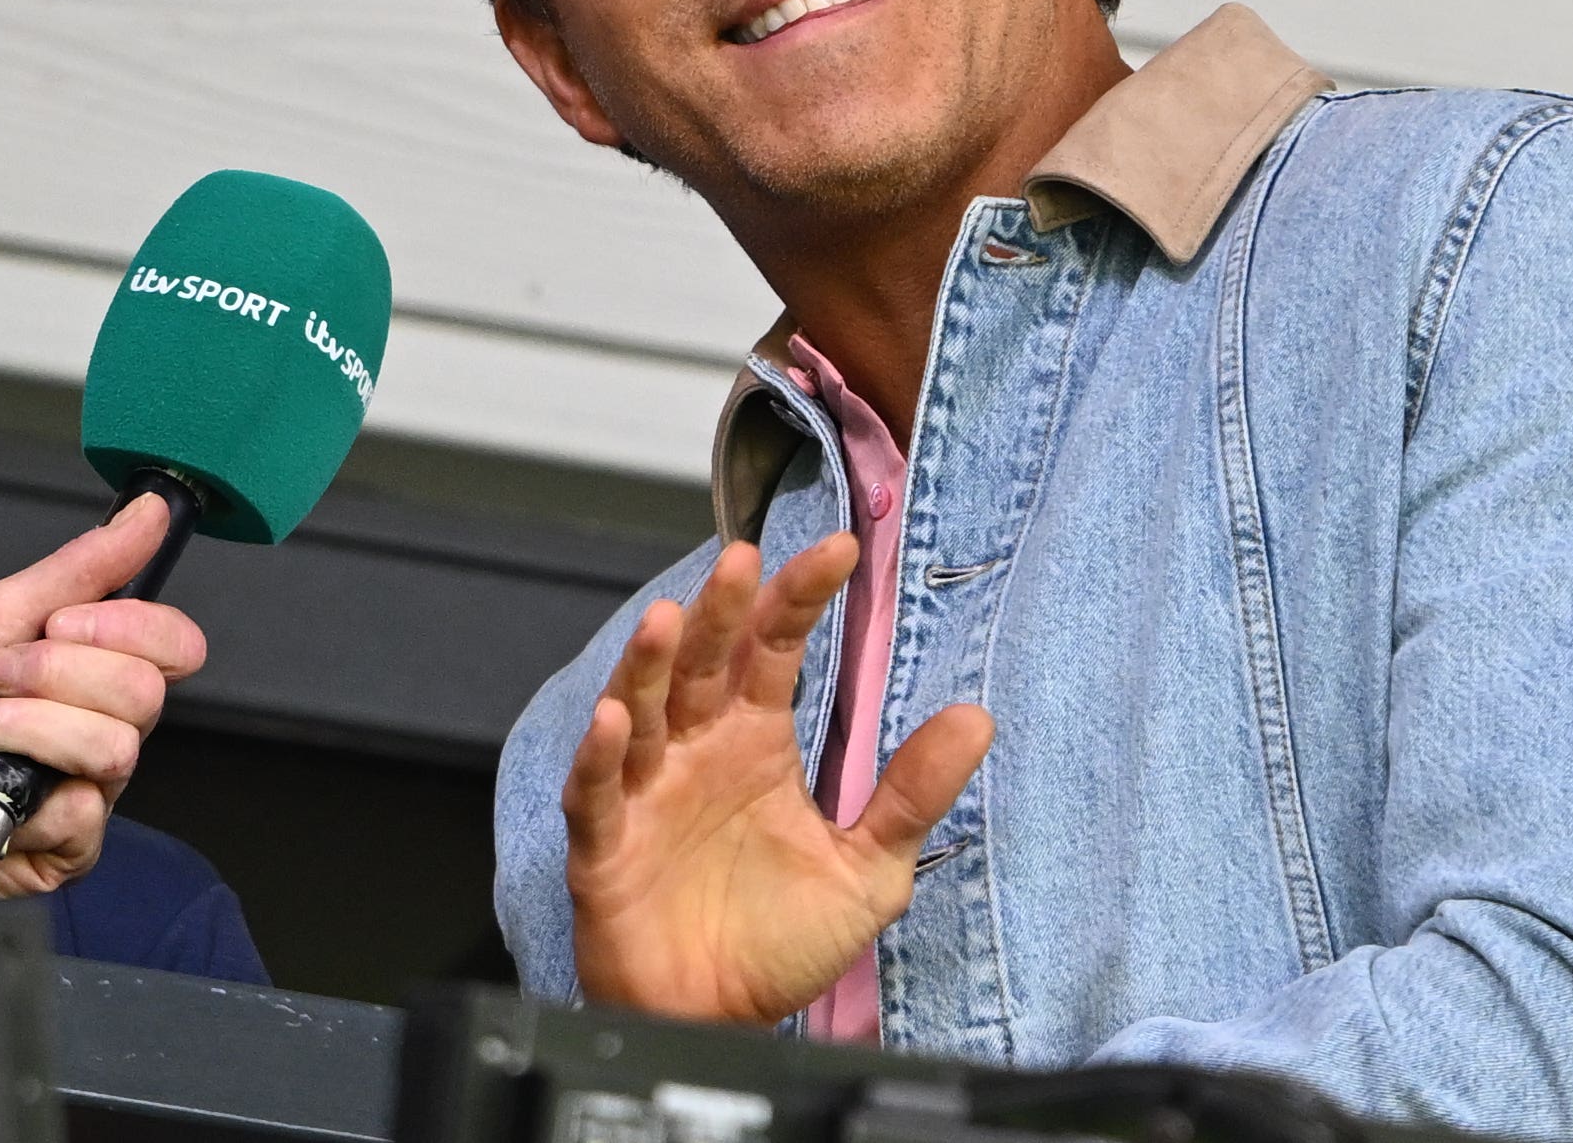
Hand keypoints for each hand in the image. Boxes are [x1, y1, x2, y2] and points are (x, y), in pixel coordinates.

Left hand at [0, 493, 206, 901]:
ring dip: (30, 727)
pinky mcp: (61, 850)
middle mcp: (100, 730)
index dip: (129, 628)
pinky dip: (23, 793)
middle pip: (144, 693)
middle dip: (55, 673)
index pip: (173, 645)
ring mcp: (85, 791)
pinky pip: (83, 817)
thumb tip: (146, 513)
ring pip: (115, 749)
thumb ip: (79, 568)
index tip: (62, 623)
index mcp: (94, 672)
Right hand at [566, 534, 992, 1024]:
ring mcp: (646, 791)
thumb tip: (977, 718)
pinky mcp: (606, 843)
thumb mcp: (868, 869)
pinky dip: (599, 755)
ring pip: (641, 709)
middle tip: (743, 558)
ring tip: (669, 621)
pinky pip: (596, 792)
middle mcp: (696, 751)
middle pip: (703, 662)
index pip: (775, 650)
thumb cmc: (778, 941)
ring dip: (650, 665)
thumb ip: (912, 794)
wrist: (718, 1022)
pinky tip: (615, 722)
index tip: (841, 550)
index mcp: (755, 742)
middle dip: (722, 610)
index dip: (800, 598)